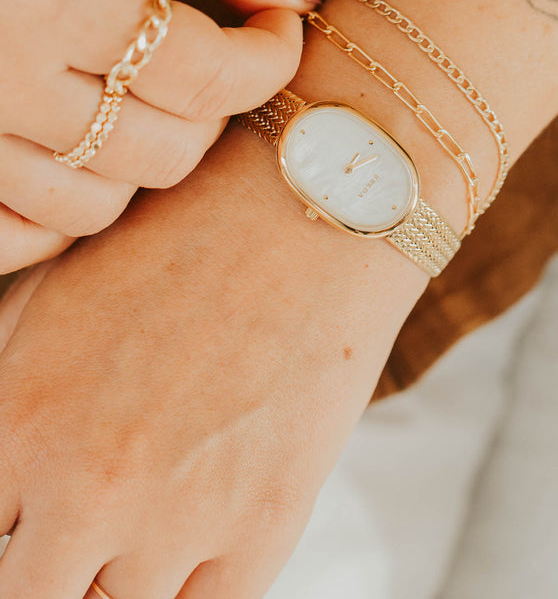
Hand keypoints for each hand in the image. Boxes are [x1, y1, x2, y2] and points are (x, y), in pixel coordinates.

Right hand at [0, 0, 314, 272]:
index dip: (272, 57)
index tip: (279, 28)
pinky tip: (70, 150)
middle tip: (208, 52)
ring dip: (143, 157)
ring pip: (95, 205)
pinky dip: (58, 209)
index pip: (209, 74)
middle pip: (164, 151)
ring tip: (137, 92)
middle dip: (213, 106)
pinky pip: (12, 239)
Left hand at [0, 125, 423, 598]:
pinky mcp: (265, 528)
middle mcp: (87, 485)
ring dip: (126, 570)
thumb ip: (3, 379)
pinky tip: (201, 530)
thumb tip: (5, 470)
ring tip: (158, 499)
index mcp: (17, 419)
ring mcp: (180, 516)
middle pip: (34, 596)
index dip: (14, 524)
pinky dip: (194, 583)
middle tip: (88, 523)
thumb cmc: (185, 235)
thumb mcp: (55, 289)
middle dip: (53, 564)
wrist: (311, 211)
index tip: (40, 514)